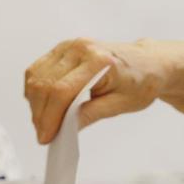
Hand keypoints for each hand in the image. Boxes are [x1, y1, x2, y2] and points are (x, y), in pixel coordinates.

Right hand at [24, 38, 183, 142]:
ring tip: (44, 124)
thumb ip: (92, 114)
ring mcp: (68, 46)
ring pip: (36, 76)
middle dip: (40, 114)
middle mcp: (80, 48)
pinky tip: (43, 106)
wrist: (148, 62)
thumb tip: (66, 128)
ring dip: (35, 103)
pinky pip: (38, 70)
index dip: (50, 117)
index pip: (61, 91)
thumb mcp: (121, 105)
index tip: (47, 137)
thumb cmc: (140, 82)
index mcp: (98, 61)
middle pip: (44, 84)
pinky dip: (35, 91)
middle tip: (44, 135)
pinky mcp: (62, 49)